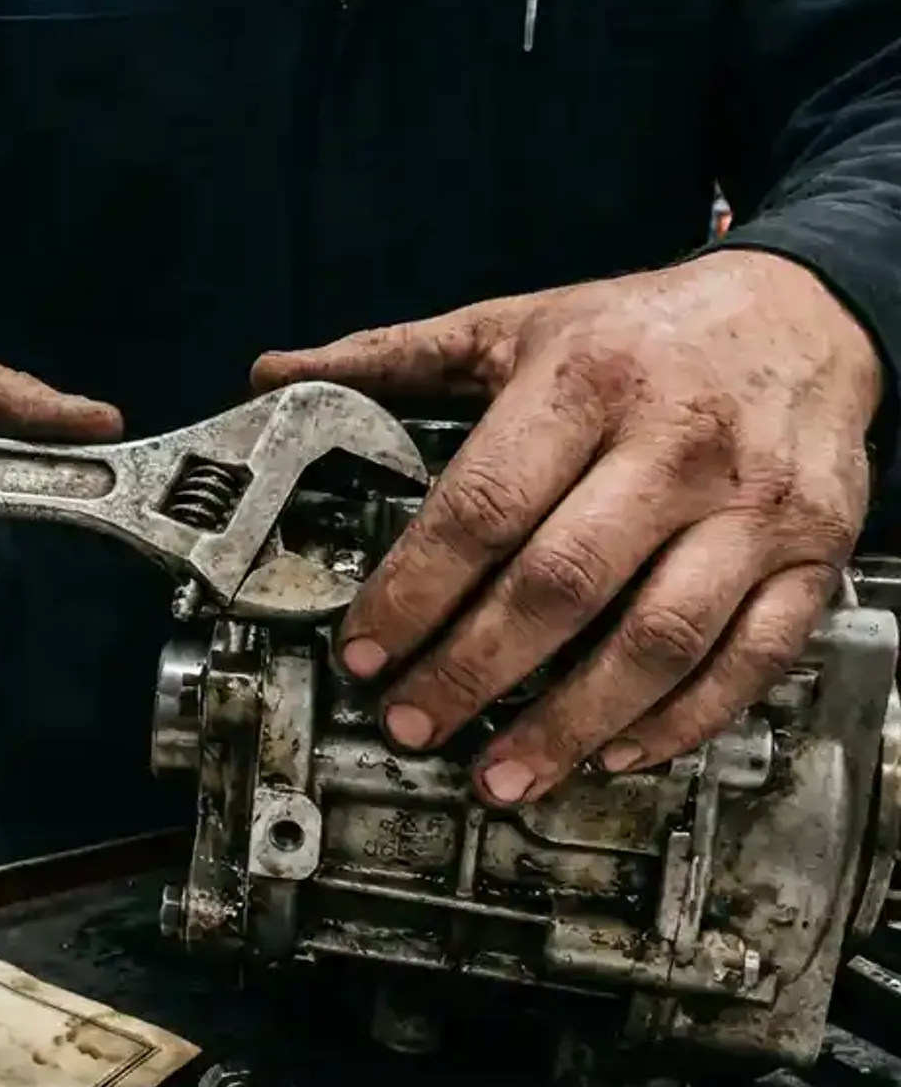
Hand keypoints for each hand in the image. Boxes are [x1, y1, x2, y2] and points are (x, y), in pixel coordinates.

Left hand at [252, 251, 880, 804]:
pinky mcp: (813, 557)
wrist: (805, 312)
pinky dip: (681, 721)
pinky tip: (612, 754)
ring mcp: (754, 508)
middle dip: (473, 671)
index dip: (414, 592)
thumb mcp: (512, 325)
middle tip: (410, 725)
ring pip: (658, 638)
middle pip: (561, 584)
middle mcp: (675, 445)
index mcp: (586, 382)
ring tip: (499, 774)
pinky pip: (751, 658)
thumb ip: (392, 358)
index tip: (364, 653)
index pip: (483, 506)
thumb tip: (274, 374)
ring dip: (570, 722)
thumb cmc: (642, 331)